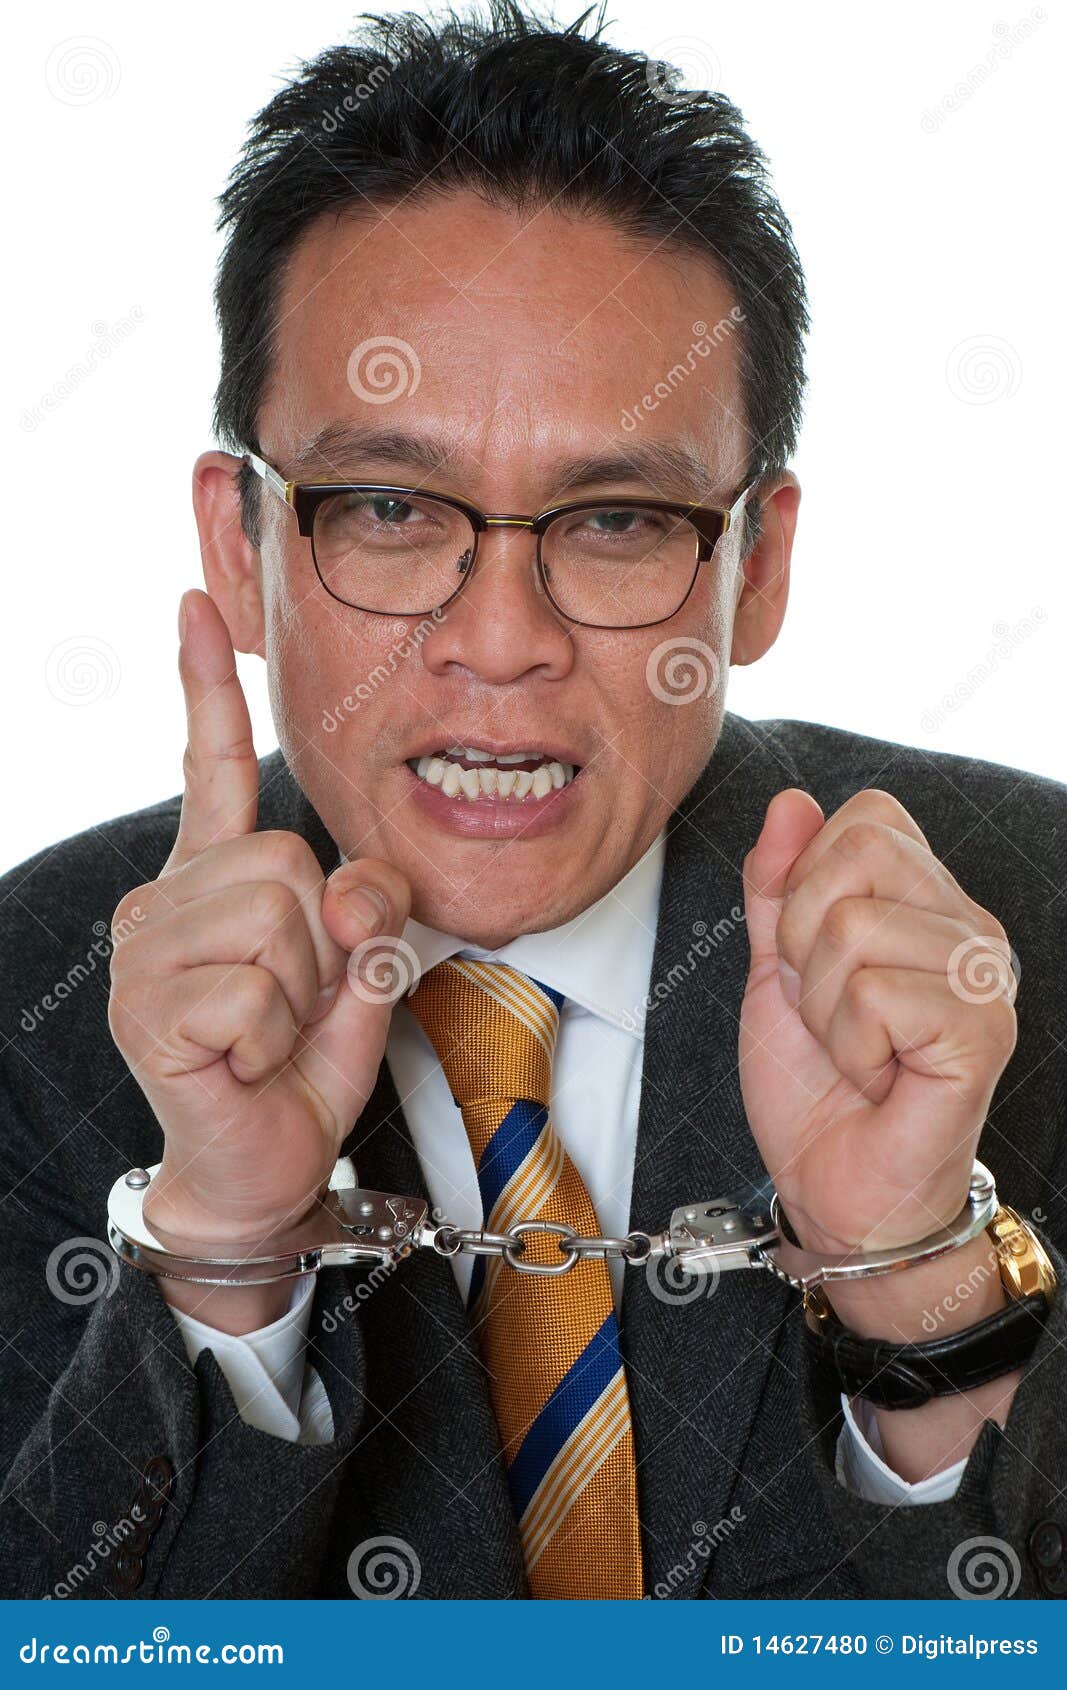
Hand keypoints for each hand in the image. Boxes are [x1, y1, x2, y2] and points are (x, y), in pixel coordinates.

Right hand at [108, 589, 410, 1267]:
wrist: (263, 1164)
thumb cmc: (301, 1061)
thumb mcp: (362, 971)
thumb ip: (370, 910)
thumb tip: (346, 885)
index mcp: (216, 877)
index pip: (214, 765)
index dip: (207, 686)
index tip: (194, 603)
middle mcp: (165, 901)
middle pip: (286, 856)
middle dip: (321, 940)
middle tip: (293, 1002)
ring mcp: (144, 954)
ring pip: (274, 919)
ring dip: (301, 990)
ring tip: (268, 1032)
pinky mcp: (145, 1010)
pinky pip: (254, 988)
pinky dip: (274, 1035)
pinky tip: (244, 1060)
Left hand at [739, 787, 1016, 1258]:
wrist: (835, 1189)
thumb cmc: (817, 1089)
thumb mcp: (776, 968)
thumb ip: (779, 884)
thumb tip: (791, 801)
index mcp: (928, 903)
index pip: (868, 816)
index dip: (809, 882)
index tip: (813, 962)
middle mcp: (969, 927)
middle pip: (857, 853)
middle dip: (806, 940)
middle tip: (831, 1011)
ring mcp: (985, 976)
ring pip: (855, 925)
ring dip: (825, 1004)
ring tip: (855, 1050)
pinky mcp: (984, 1029)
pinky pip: (876, 993)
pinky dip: (850, 1044)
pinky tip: (877, 1076)